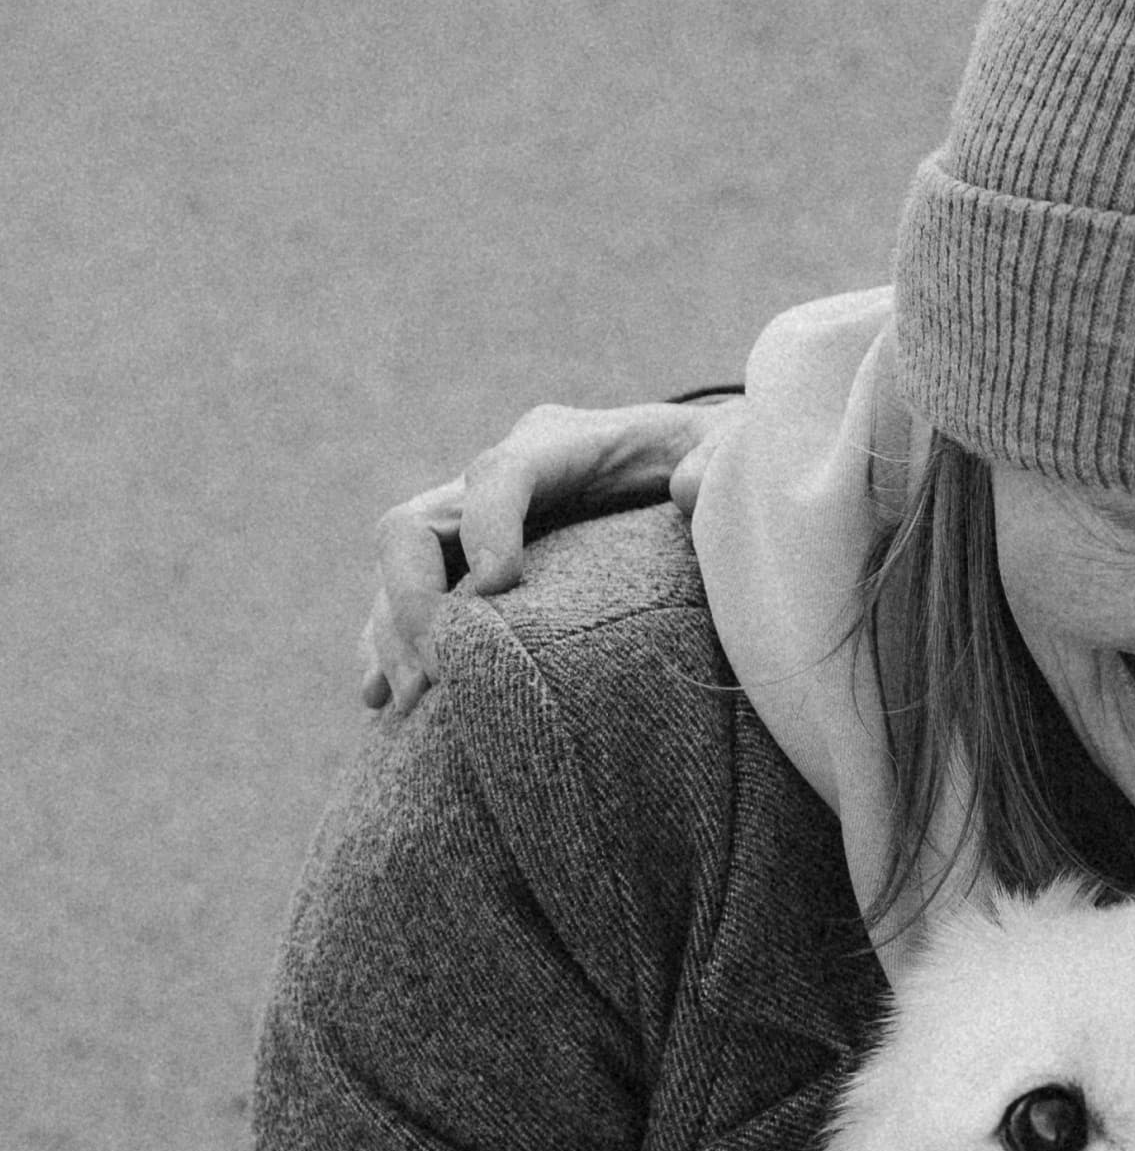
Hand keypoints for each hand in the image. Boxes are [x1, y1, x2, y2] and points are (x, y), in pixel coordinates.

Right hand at [358, 397, 736, 713]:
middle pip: (418, 525)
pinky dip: (389, 644)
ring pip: (400, 571)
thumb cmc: (720, 465)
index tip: (498, 588)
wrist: (698, 466)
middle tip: (440, 676)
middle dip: (415, 599)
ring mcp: (474, 519)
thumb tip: (689, 490)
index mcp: (565, 443)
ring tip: (408, 707)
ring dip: (394, 637)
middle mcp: (503, 476)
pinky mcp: (467, 561)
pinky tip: (381, 698)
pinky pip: (406, 599)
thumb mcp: (737, 452)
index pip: (502, 472)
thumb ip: (721, 464)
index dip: (489, 525)